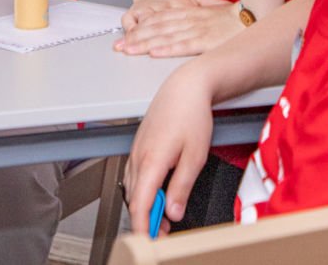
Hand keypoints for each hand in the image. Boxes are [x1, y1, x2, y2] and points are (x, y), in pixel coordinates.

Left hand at [117, 0, 244, 56]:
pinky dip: (167, 49)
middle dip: (136, 37)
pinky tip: (154, 52)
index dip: (141, 26)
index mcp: (190, 13)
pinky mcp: (206, 41)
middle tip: (119, 46)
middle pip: (157, 28)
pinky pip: (183, 45)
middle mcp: (189, 20)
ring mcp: (197, 30)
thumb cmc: (235, 16)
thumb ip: (199, 1)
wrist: (255, 16)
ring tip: (129, 50)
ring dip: (145, 44)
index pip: (160, 19)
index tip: (126, 34)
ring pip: (165, 36)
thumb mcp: (214, 5)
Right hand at [124, 64, 213, 234]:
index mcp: (151, 161)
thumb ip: (181, 187)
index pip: (140, 204)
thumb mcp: (195, 156)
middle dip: (146, 219)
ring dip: (145, 205)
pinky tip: (158, 192)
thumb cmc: (191, 115)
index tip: (151, 240)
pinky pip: (134, 175)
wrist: (185, 87)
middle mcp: (138, 157)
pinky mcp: (139, 146)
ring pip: (132, 188)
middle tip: (165, 232)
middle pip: (134, 199)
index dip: (143, 227)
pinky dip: (143, 190)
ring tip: (165, 215)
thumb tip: (173, 211)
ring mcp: (136, 151)